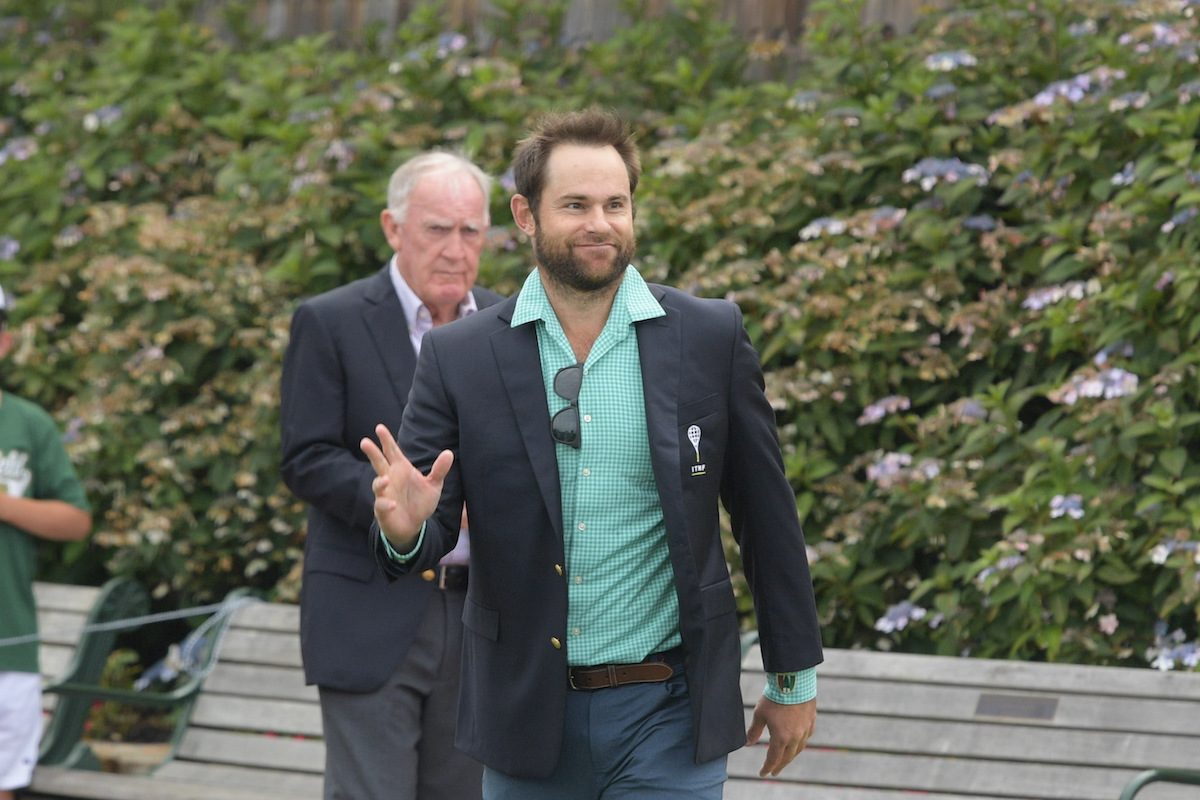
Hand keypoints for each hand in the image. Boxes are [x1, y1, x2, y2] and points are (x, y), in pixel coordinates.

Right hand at [360, 423, 452, 550]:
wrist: (414, 525)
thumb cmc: (420, 502)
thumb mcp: (433, 485)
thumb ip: (439, 470)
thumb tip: (449, 452)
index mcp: (401, 469)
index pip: (392, 452)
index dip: (386, 440)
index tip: (379, 428)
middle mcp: (390, 479)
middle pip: (379, 463)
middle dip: (372, 453)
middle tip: (365, 441)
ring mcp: (385, 494)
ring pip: (377, 484)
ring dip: (379, 482)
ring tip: (385, 479)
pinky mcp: (383, 510)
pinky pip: (381, 505)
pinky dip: (386, 504)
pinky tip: (393, 504)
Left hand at [745, 696, 815, 777]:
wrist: (793, 681)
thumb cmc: (774, 697)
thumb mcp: (759, 714)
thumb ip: (753, 731)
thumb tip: (747, 744)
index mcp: (781, 737)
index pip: (773, 759)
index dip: (767, 767)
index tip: (763, 773)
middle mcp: (796, 737)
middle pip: (787, 757)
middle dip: (779, 765)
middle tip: (773, 771)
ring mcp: (805, 729)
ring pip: (798, 749)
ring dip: (790, 756)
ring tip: (784, 759)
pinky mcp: (811, 720)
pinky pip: (806, 737)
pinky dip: (800, 743)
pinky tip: (797, 742)